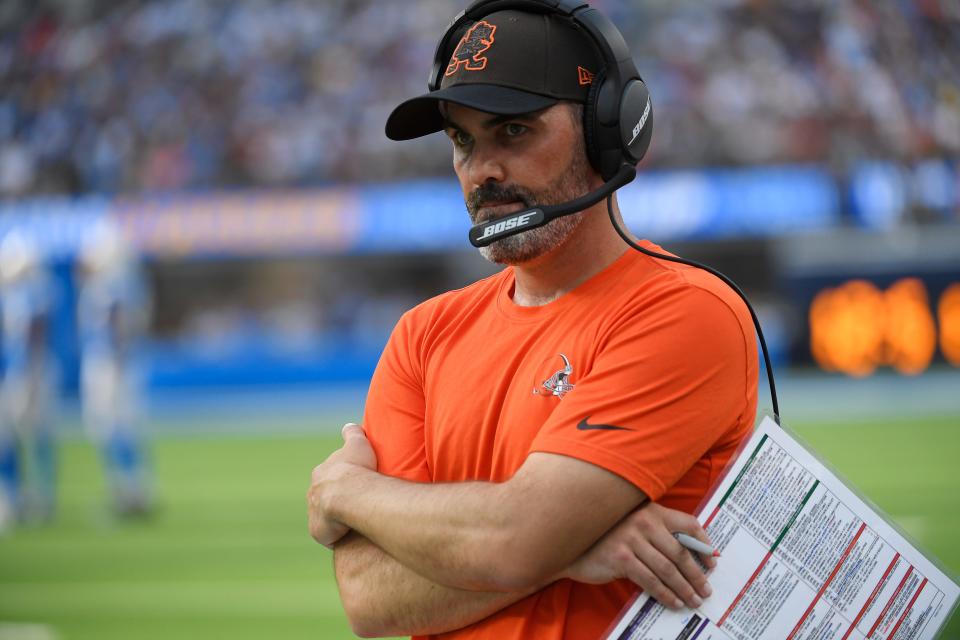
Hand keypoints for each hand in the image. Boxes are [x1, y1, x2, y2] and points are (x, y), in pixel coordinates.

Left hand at [308, 423, 377, 547]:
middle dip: (335, 499)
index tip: (354, 482)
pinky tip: (351, 534)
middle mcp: (313, 493)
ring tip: (354, 521)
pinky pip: (328, 535)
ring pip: (325, 517)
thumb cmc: (356, 469)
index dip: (341, 479)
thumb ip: (352, 434)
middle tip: (355, 503)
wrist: (349, 496)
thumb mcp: (357, 444)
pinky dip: (337, 534)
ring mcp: (314, 514)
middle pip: (323, 497)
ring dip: (336, 518)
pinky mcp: (318, 532)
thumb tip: (349, 426)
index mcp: (321, 474)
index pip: (329, 476)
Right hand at [563, 502, 715, 609]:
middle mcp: (644, 521)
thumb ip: (658, 535)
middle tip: (706, 590)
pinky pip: (650, 580)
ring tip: (693, 600)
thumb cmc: (608, 536)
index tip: (712, 563)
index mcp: (652, 510)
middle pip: (680, 551)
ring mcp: (632, 539)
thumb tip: (691, 557)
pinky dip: (665, 594)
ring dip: (684, 588)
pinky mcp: (621, 557)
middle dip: (696, 575)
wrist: (574, 543)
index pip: (689, 523)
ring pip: (667, 569)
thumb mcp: (636, 528)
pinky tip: (673, 601)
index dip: (704, 545)